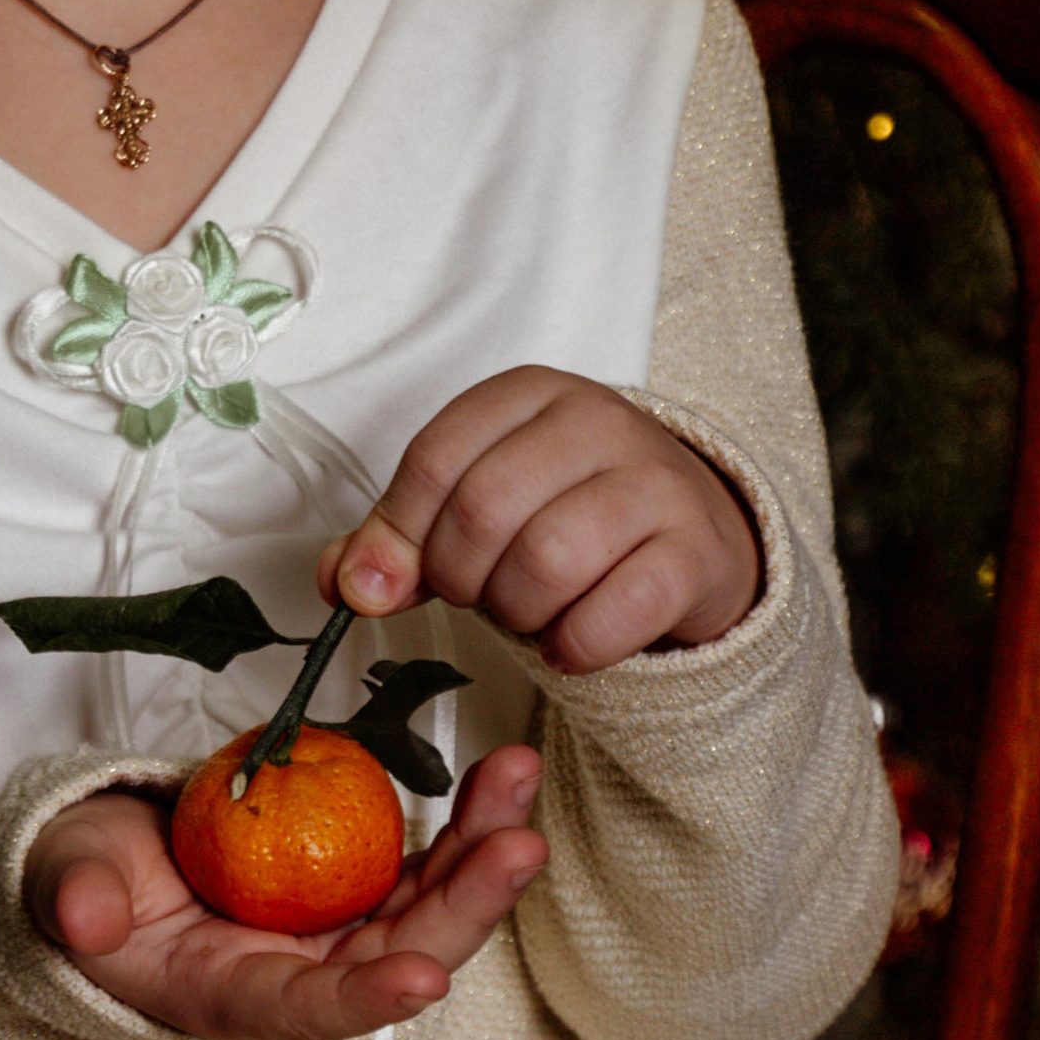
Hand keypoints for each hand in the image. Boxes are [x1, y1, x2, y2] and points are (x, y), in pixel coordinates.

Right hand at [23, 745, 547, 1039]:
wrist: (103, 862)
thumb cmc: (82, 882)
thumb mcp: (65, 885)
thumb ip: (75, 899)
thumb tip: (85, 917)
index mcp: (231, 995)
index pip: (306, 1011)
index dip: (365, 1001)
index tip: (423, 979)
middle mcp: (299, 973)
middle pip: (399, 954)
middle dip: (466, 907)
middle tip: (520, 844)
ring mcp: (331, 926)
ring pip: (426, 904)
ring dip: (480, 851)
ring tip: (518, 782)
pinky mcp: (347, 878)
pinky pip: (419, 858)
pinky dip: (462, 822)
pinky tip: (497, 777)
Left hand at [318, 368, 762, 674]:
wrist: (694, 533)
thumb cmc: (568, 513)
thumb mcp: (479, 504)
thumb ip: (401, 537)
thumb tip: (345, 582)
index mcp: (529, 394)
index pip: (433, 459)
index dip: (400, 535)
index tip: (392, 581)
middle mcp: (597, 420)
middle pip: (484, 510)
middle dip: (461, 579)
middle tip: (479, 596)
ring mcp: (655, 482)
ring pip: (548, 560)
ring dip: (518, 614)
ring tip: (529, 614)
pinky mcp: (695, 551)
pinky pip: (615, 612)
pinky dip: (575, 645)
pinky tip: (572, 642)